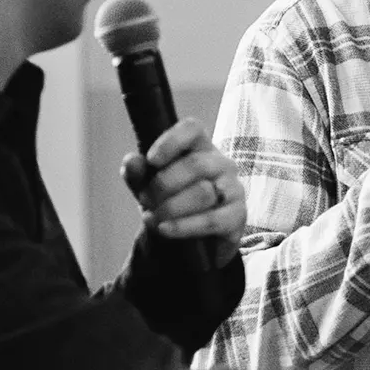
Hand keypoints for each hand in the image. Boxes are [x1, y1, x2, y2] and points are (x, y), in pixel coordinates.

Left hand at [122, 118, 245, 266]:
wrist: (195, 240)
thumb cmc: (172, 203)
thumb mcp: (149, 187)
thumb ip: (138, 174)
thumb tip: (132, 161)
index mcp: (200, 147)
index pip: (192, 129)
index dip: (171, 141)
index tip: (151, 160)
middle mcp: (222, 163)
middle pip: (195, 165)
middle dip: (163, 185)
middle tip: (145, 200)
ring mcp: (234, 189)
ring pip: (203, 193)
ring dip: (171, 207)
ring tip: (152, 218)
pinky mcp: (238, 216)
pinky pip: (212, 220)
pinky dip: (184, 226)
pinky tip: (164, 229)